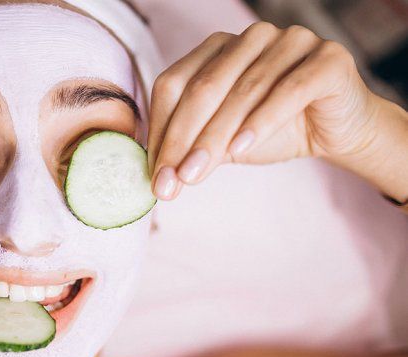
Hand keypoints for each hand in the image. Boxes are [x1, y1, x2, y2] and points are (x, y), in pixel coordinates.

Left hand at [148, 22, 406, 200]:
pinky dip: (260, 122)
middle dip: (182, 140)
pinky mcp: (327, 58)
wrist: (338, 132)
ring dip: (214, 138)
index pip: (174, 84)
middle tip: (171, 182)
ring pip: (242, 91)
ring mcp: (291, 41)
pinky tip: (240, 150)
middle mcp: (252, 38)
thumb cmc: (275, 132)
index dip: (160, 130)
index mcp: (218, 48)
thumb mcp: (224, 142)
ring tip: (195, 174)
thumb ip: (192, 149)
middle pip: (203, 87)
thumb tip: (159, 178)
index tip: (155, 174)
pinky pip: (288, 90)